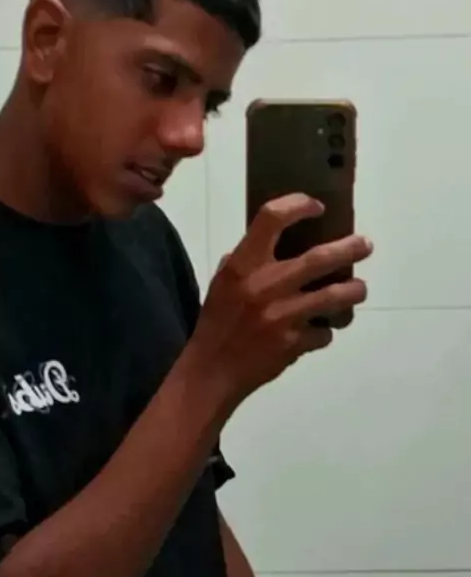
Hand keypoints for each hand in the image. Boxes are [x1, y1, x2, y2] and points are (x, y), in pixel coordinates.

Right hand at [191, 192, 372, 405]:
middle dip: (349, 249)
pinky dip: (326, 331)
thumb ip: (246, 262)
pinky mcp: (294, 344)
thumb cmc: (216, 322)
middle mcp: (266, 286)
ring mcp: (283, 316)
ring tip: (358, 288)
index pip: (272, 218)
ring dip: (354, 290)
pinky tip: (320, 330)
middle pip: (319, 258)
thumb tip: (273, 242)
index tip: (317, 207)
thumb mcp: (222, 283)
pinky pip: (324, 333)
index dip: (299, 205)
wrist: (212, 371)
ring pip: (335, 297)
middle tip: (365, 245)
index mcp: (243, 265)